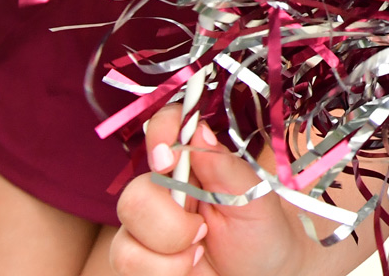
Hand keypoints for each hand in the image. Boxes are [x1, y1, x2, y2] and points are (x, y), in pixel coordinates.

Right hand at [111, 106, 299, 275]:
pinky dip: (161, 273)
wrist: (263, 274)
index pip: (165, 127)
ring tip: (198, 254)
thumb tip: (198, 129)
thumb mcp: (254, 196)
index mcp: (194, 163)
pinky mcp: (139, 262)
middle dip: (168, 222)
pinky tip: (187, 270)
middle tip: (202, 231)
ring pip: (125, 235)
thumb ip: (224, 166)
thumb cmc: (261, 230)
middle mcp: (164, 190)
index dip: (159, 133)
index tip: (168, 159)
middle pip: (134, 192)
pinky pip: (126, 265)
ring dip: (168, 255)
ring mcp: (147, 228)